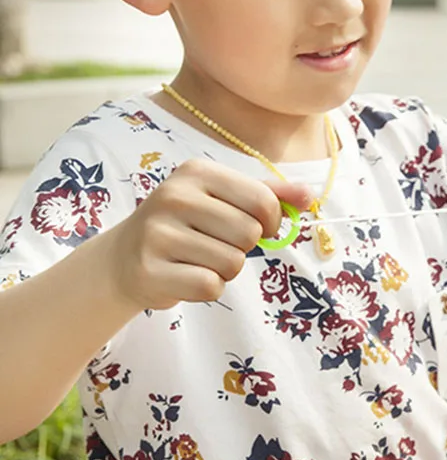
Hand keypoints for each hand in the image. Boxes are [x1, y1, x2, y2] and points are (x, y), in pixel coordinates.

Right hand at [106, 159, 313, 310]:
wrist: (124, 257)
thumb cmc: (186, 225)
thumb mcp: (225, 199)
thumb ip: (269, 195)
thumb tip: (309, 196)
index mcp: (197, 172)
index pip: (263, 201)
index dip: (272, 222)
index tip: (260, 227)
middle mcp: (174, 197)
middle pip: (249, 234)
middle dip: (244, 247)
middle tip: (218, 244)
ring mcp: (158, 233)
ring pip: (232, 263)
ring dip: (225, 269)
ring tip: (198, 259)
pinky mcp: (150, 269)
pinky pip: (210, 286)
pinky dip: (208, 287)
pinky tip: (186, 275)